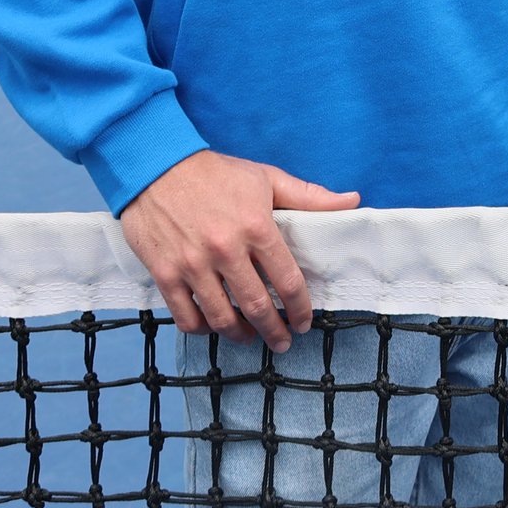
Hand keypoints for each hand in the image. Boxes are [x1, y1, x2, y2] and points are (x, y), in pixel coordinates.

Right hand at [118, 149, 361, 350]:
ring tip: (250, 337)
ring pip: (221, 318)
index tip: (303, 321)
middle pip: (257, 306)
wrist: (155, 165)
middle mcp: (225, 249)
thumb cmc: (215, 172)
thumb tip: (352, 200)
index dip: (300, 308)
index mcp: (256, 227)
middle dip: (274, 331)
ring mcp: (192, 264)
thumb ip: (309, 196)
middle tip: (283, 342)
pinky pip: (186, 316)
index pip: (287, 280)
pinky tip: (213, 326)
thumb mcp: (266, 178)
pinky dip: (202, 328)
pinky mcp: (164, 273)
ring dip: (240, 335)